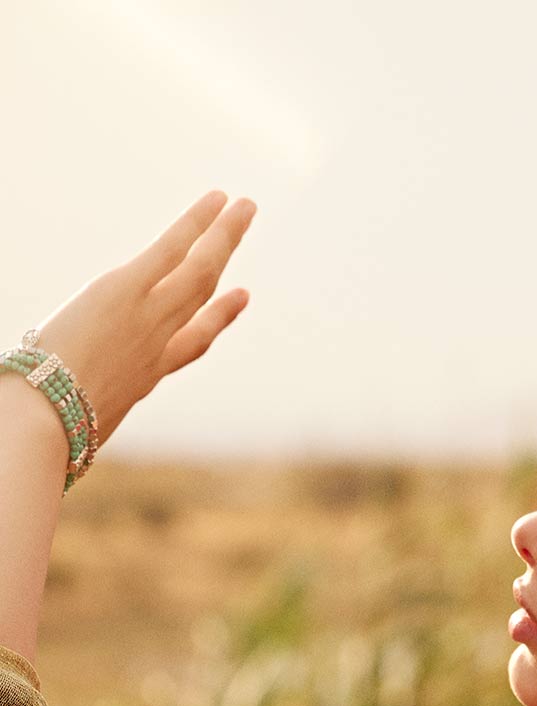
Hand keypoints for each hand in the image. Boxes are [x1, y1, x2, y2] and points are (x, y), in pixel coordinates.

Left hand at [23, 189, 255, 452]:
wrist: (49, 421)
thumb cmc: (51, 431)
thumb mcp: (76, 420)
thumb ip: (81, 404)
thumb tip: (56, 418)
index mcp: (146, 378)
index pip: (191, 343)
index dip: (218, 318)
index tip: (239, 296)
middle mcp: (158, 346)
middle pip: (202, 296)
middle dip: (224, 259)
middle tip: (241, 229)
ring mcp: (148, 319)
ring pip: (199, 270)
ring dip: (225, 234)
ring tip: (244, 205)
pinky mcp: (126, 292)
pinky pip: (171, 250)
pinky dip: (196, 223)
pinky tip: (216, 200)